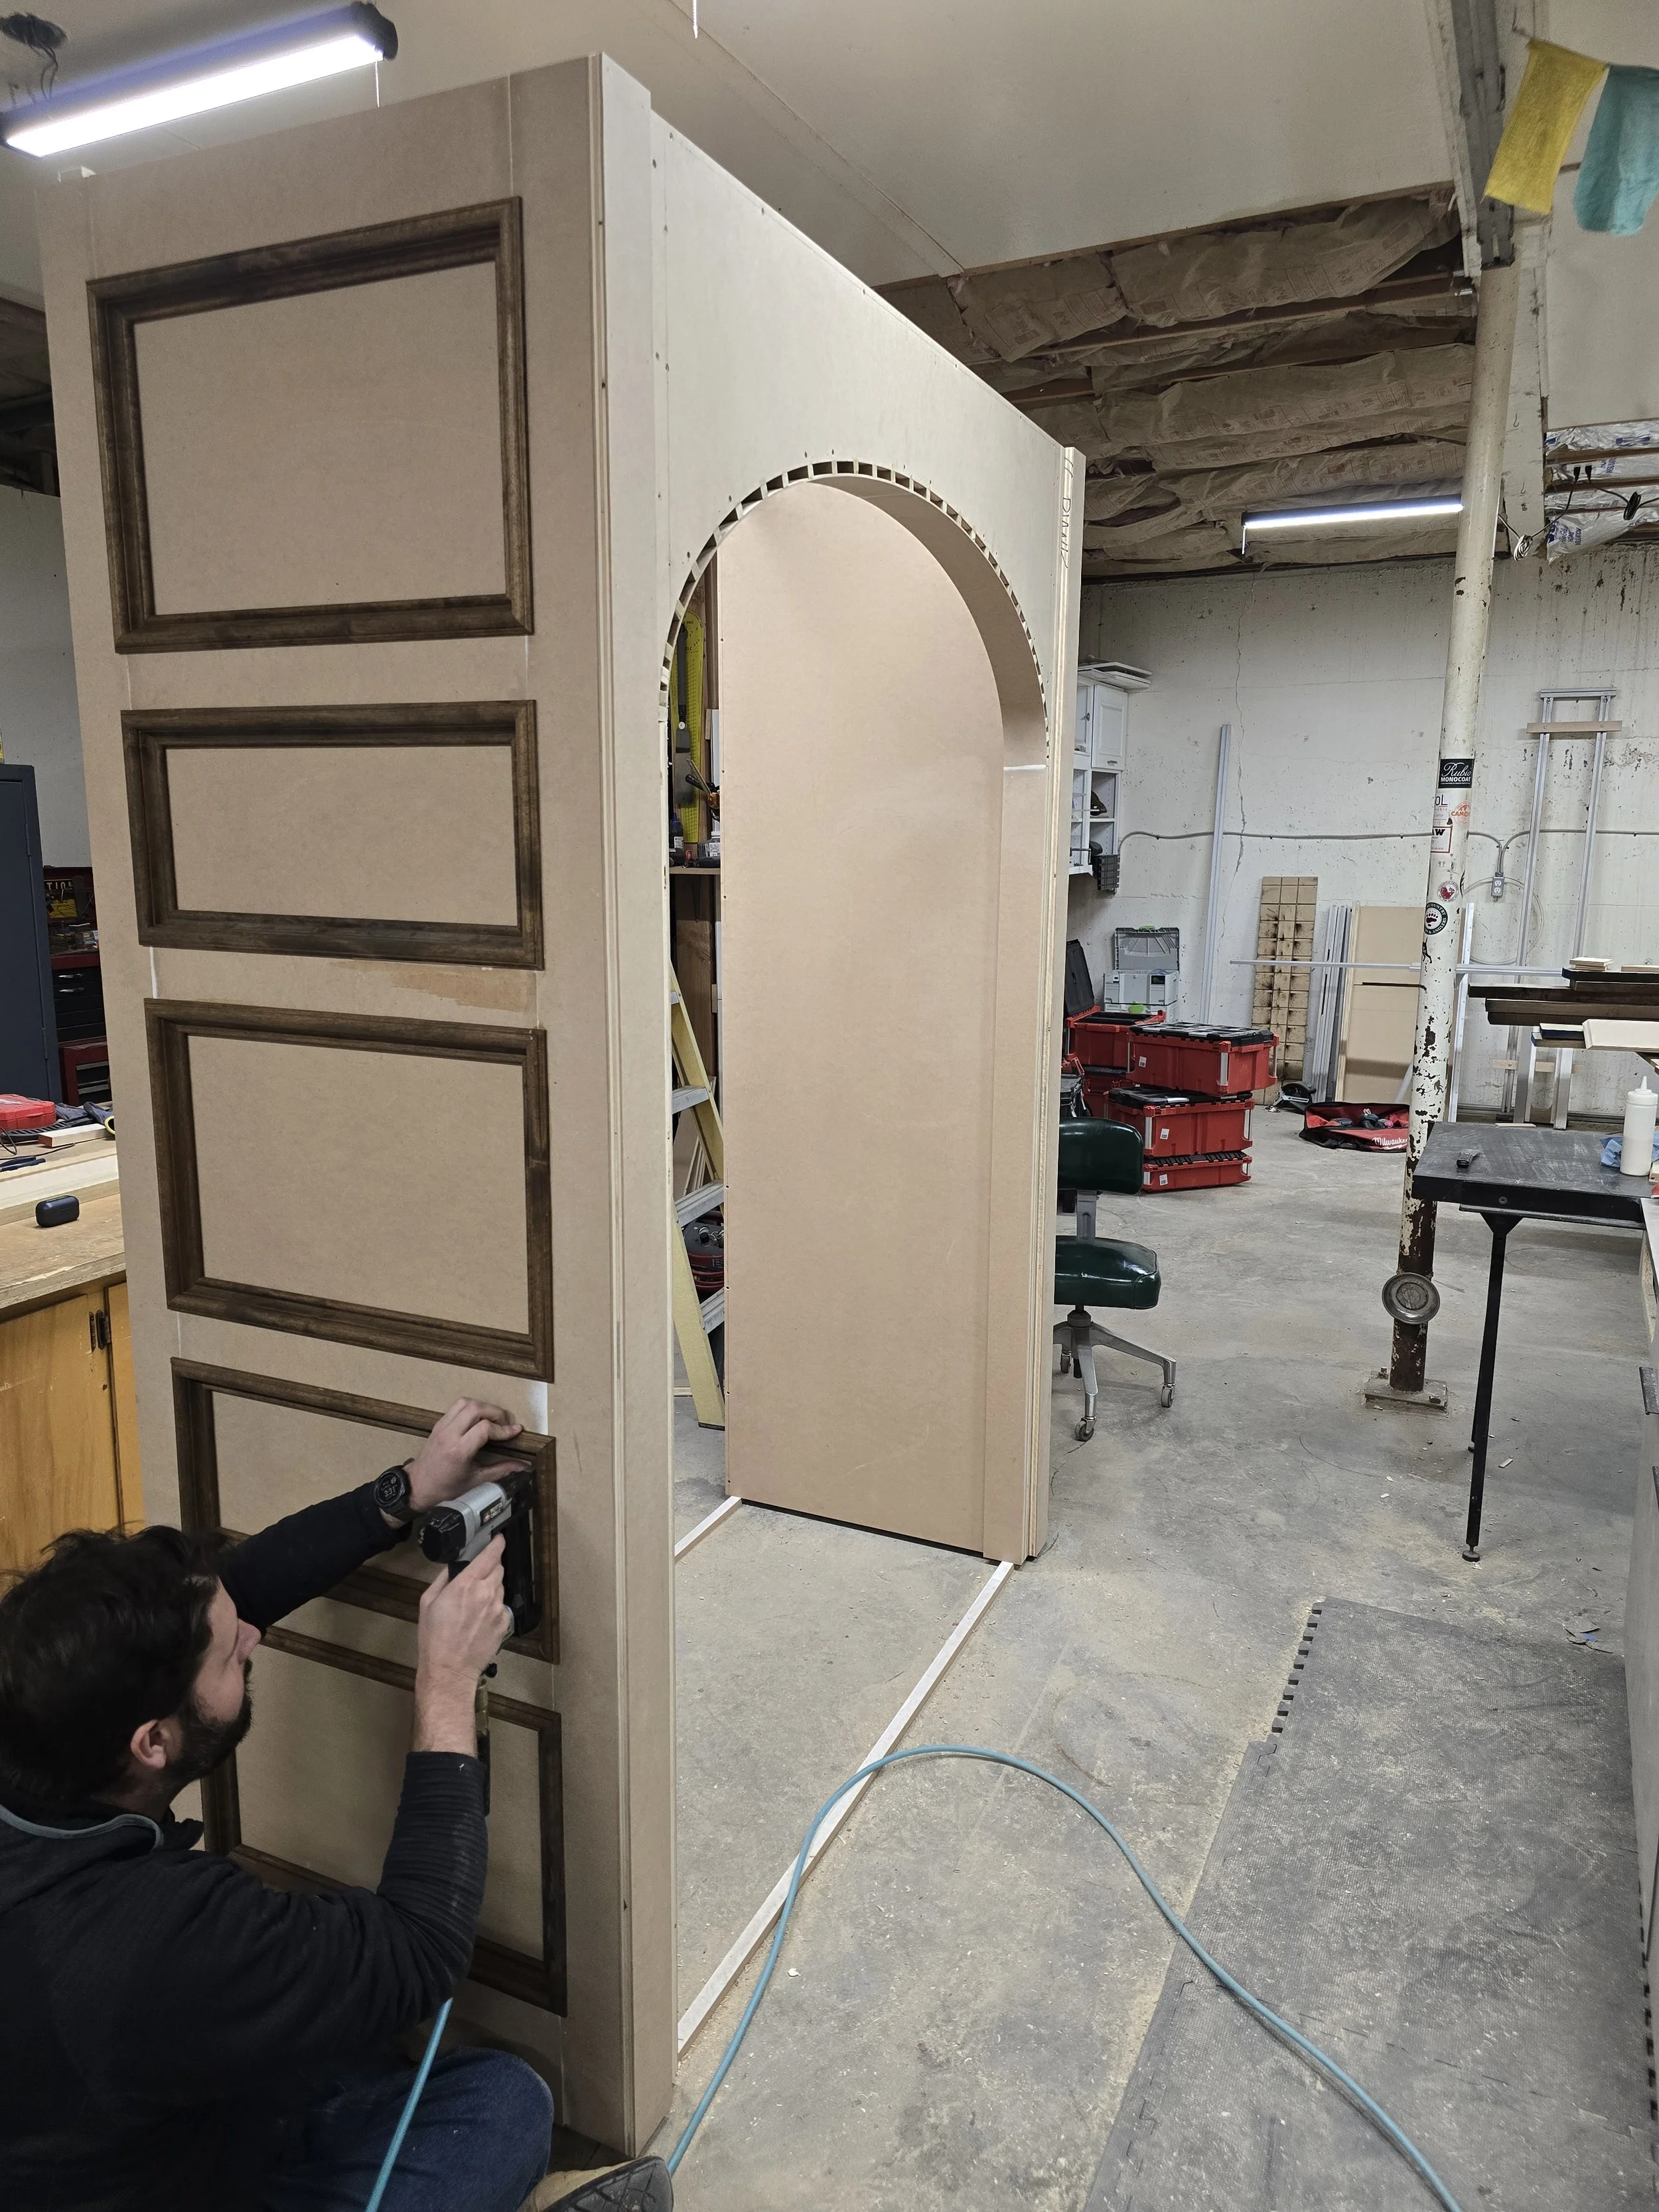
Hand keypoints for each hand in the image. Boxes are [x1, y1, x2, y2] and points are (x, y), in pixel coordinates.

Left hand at [404, 1398, 526, 1514]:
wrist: (418, 1486)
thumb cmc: (446, 1487)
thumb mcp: (476, 1481)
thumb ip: (501, 1471)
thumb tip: (522, 1466)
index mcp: (459, 1451)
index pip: (485, 1428)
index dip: (504, 1429)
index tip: (516, 1432)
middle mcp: (449, 1434)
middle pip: (476, 1408)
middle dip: (496, 1412)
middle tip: (505, 1424)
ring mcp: (442, 1426)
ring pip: (465, 1402)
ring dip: (483, 1407)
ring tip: (492, 1420)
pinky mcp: (439, 1423)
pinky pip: (457, 1407)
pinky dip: (471, 1408)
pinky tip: (478, 1420)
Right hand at [413, 1538, 512, 1756]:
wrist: (450, 1669)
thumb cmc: (434, 1637)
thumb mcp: (428, 1601)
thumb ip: (444, 1578)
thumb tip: (455, 1565)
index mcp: (467, 1584)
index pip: (491, 1554)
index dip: (496, 1543)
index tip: (497, 1538)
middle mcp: (487, 1593)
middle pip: (498, 1568)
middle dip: (490, 1567)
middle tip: (477, 1575)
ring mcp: (498, 1609)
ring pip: (500, 1587)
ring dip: (491, 1587)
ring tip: (474, 1603)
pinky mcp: (504, 1623)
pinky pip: (502, 1606)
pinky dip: (494, 1606)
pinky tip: (479, 1618)